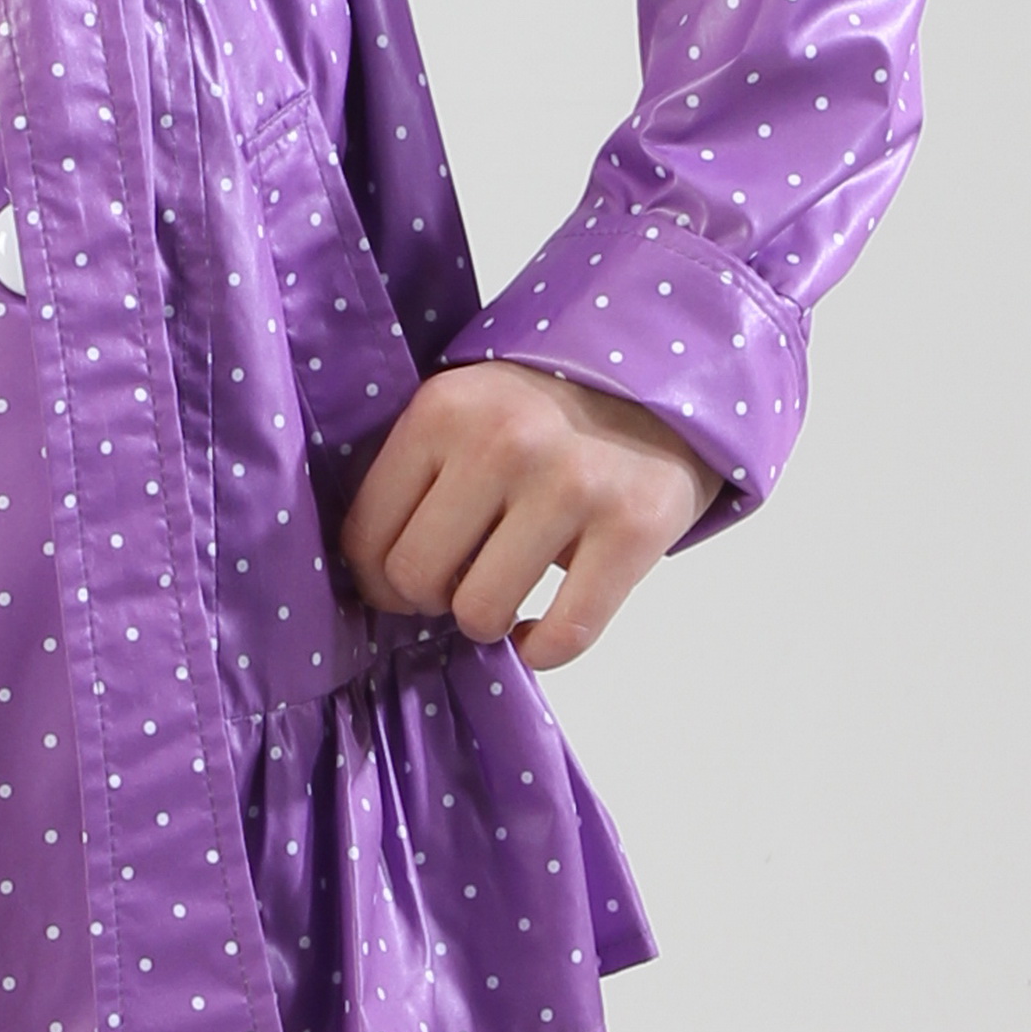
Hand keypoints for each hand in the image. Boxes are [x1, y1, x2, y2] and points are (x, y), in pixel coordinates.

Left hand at [334, 359, 713, 669]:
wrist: (663, 382)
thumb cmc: (546, 411)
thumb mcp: (465, 409)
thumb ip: (416, 473)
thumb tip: (367, 576)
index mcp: (444, 411)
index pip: (367, 534)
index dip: (376, 578)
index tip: (401, 583)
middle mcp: (504, 444)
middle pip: (417, 579)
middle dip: (430, 599)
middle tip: (458, 583)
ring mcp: (573, 486)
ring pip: (481, 613)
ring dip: (488, 621)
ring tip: (504, 592)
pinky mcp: (634, 529)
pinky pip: (564, 635)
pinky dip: (543, 649)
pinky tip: (540, 629)